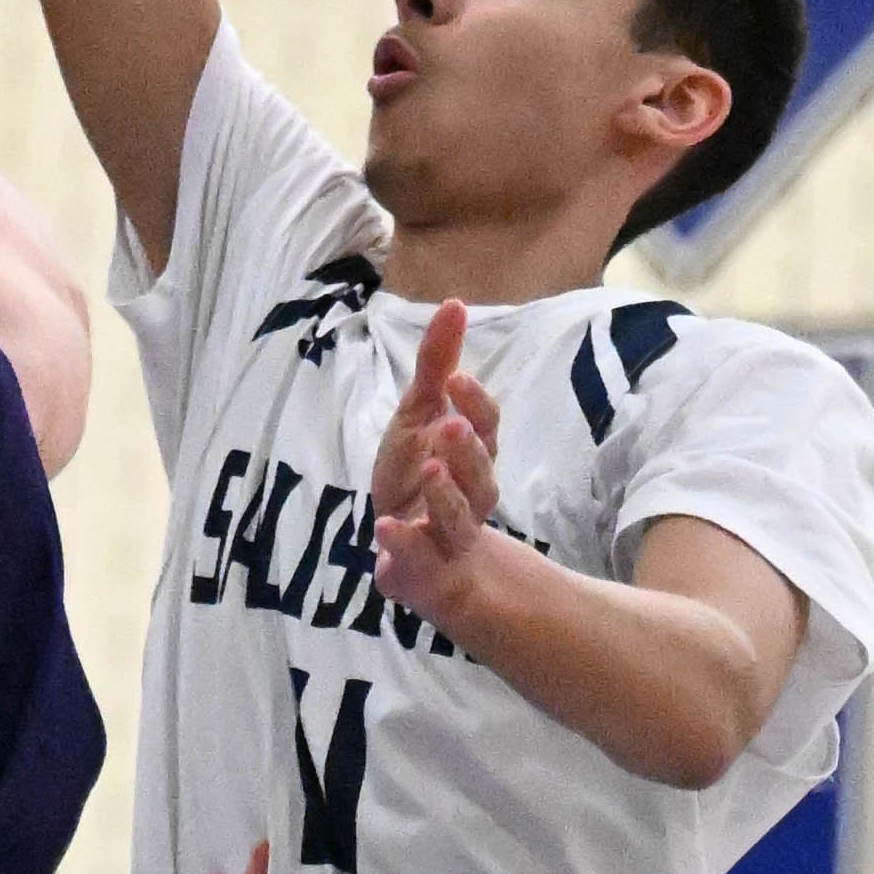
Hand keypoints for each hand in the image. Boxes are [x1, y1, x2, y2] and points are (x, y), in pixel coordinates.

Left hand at [369, 297, 500, 628]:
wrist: (409, 549)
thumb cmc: (417, 475)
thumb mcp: (418, 416)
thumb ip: (436, 365)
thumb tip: (454, 304)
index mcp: (473, 456)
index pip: (486, 427)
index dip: (475, 405)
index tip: (455, 379)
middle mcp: (471, 496)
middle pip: (482, 474)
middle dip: (467, 450)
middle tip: (448, 426)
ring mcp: (451, 535)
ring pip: (460, 518)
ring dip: (446, 495)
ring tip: (429, 469)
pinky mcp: (425, 568)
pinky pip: (421, 559)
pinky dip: (405, 543)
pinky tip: (387, 526)